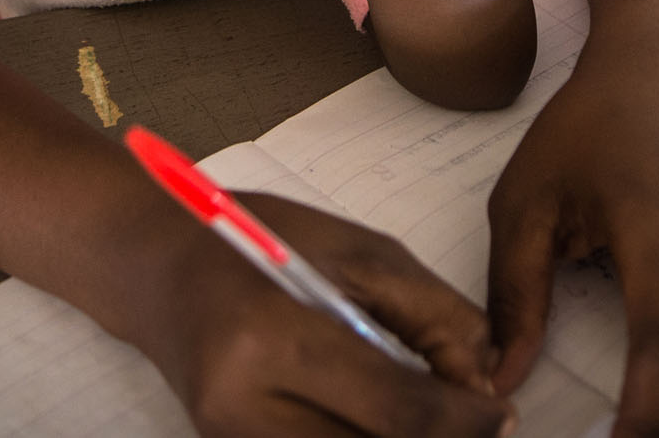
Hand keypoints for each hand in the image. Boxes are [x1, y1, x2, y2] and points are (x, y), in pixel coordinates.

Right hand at [140, 192, 514, 436]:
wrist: (154, 267)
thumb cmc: (256, 240)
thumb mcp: (357, 253)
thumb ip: (431, 318)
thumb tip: (482, 392)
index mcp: (274, 338)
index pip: (395, 410)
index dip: (464, 424)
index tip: (504, 419)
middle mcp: (245, 409)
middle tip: (478, 428)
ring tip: (429, 421)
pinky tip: (382, 423)